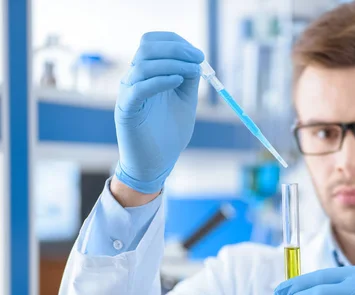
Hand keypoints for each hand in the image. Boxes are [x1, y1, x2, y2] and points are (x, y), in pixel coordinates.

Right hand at [114, 32, 203, 193]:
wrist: (157, 163)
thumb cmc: (169, 133)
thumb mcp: (185, 101)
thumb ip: (189, 80)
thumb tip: (196, 59)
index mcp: (147, 74)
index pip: (153, 43)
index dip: (175, 42)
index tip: (199, 55)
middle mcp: (134, 79)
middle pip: (147, 47)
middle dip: (175, 49)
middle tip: (198, 59)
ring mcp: (128, 93)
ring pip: (143, 64)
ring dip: (172, 63)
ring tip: (192, 72)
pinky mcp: (126, 109)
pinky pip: (139, 88)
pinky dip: (160, 80)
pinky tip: (178, 82)